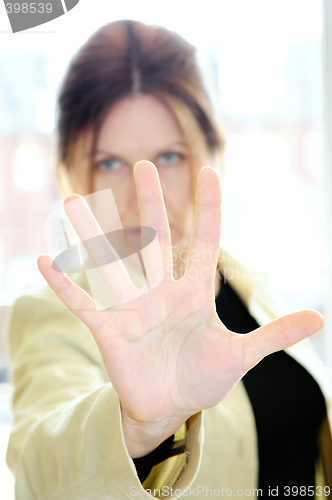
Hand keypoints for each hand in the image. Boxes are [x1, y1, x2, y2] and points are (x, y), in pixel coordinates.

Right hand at [38, 160, 323, 456]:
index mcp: (194, 294)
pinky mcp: (110, 331)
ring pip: (111, 264)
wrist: (170, 408)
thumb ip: (275, 334)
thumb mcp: (242, 355)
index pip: (203, 243)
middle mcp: (161, 293)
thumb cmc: (202, 378)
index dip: (208, 209)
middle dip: (150, 204)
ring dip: (92, 235)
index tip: (210, 173)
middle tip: (143, 166)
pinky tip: (44, 262)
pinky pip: (83, 304)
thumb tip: (321, 316)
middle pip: (154, 240)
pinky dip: (65, 286)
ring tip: (74, 202)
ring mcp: (133, 309)